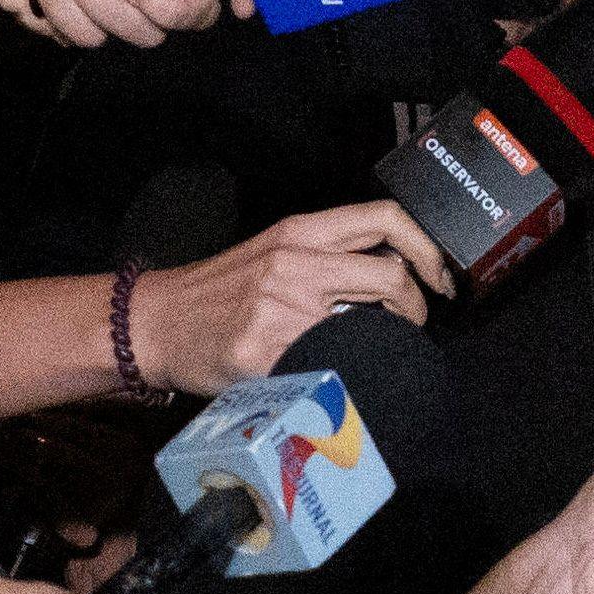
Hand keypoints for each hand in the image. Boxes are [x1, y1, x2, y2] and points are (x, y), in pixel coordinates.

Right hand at [122, 202, 455, 394]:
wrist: (154, 323)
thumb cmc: (217, 293)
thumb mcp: (272, 254)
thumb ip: (326, 257)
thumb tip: (392, 274)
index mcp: (300, 232)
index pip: (384, 218)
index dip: (426, 247)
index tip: (439, 277)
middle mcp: (295, 262)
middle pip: (390, 274)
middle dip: (417, 307)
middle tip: (413, 325)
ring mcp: (281, 308)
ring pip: (367, 323)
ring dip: (381, 342)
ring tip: (369, 351)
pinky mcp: (266, 352)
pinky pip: (328, 363)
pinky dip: (342, 371)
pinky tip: (335, 375)